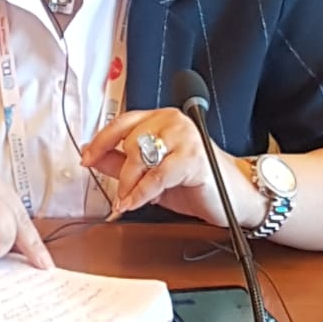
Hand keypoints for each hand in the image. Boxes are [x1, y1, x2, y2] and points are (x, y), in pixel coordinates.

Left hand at [82, 108, 264, 229]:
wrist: (236, 198)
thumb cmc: (196, 183)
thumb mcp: (152, 173)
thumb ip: (123, 162)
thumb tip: (93, 157)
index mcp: (161, 119)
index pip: (121, 122)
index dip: (100, 141)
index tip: (86, 158)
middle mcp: (172, 121)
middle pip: (129, 141)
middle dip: (120, 174)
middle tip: (118, 195)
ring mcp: (185, 136)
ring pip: (140, 157)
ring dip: (130, 185)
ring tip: (129, 201)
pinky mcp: (194, 157)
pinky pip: (156, 176)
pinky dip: (142, 193)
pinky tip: (138, 202)